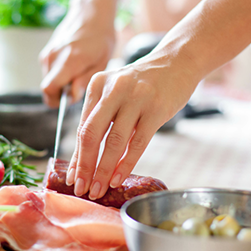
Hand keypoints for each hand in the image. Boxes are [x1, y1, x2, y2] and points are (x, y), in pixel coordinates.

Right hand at [39, 0, 115, 107]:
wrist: (91, 12)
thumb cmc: (101, 37)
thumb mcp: (102, 62)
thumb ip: (85, 81)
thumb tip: (72, 96)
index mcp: (68, 60)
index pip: (49, 89)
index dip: (57, 100)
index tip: (71, 99)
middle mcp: (53, 57)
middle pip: (48, 88)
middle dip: (61, 93)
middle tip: (79, 85)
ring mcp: (47, 53)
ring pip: (49, 80)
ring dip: (61, 83)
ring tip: (79, 72)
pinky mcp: (46, 52)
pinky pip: (49, 72)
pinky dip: (59, 75)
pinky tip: (73, 65)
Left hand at [65, 46, 200, 199]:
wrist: (177, 61)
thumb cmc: (143, 82)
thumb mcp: (115, 90)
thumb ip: (101, 117)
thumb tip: (85, 157)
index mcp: (97, 85)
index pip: (82, 127)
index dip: (76, 156)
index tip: (73, 177)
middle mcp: (113, 89)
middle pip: (92, 134)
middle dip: (85, 166)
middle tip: (82, 189)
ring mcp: (136, 98)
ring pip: (114, 142)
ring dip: (104, 170)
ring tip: (99, 189)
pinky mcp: (156, 109)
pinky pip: (137, 143)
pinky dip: (125, 164)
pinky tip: (118, 178)